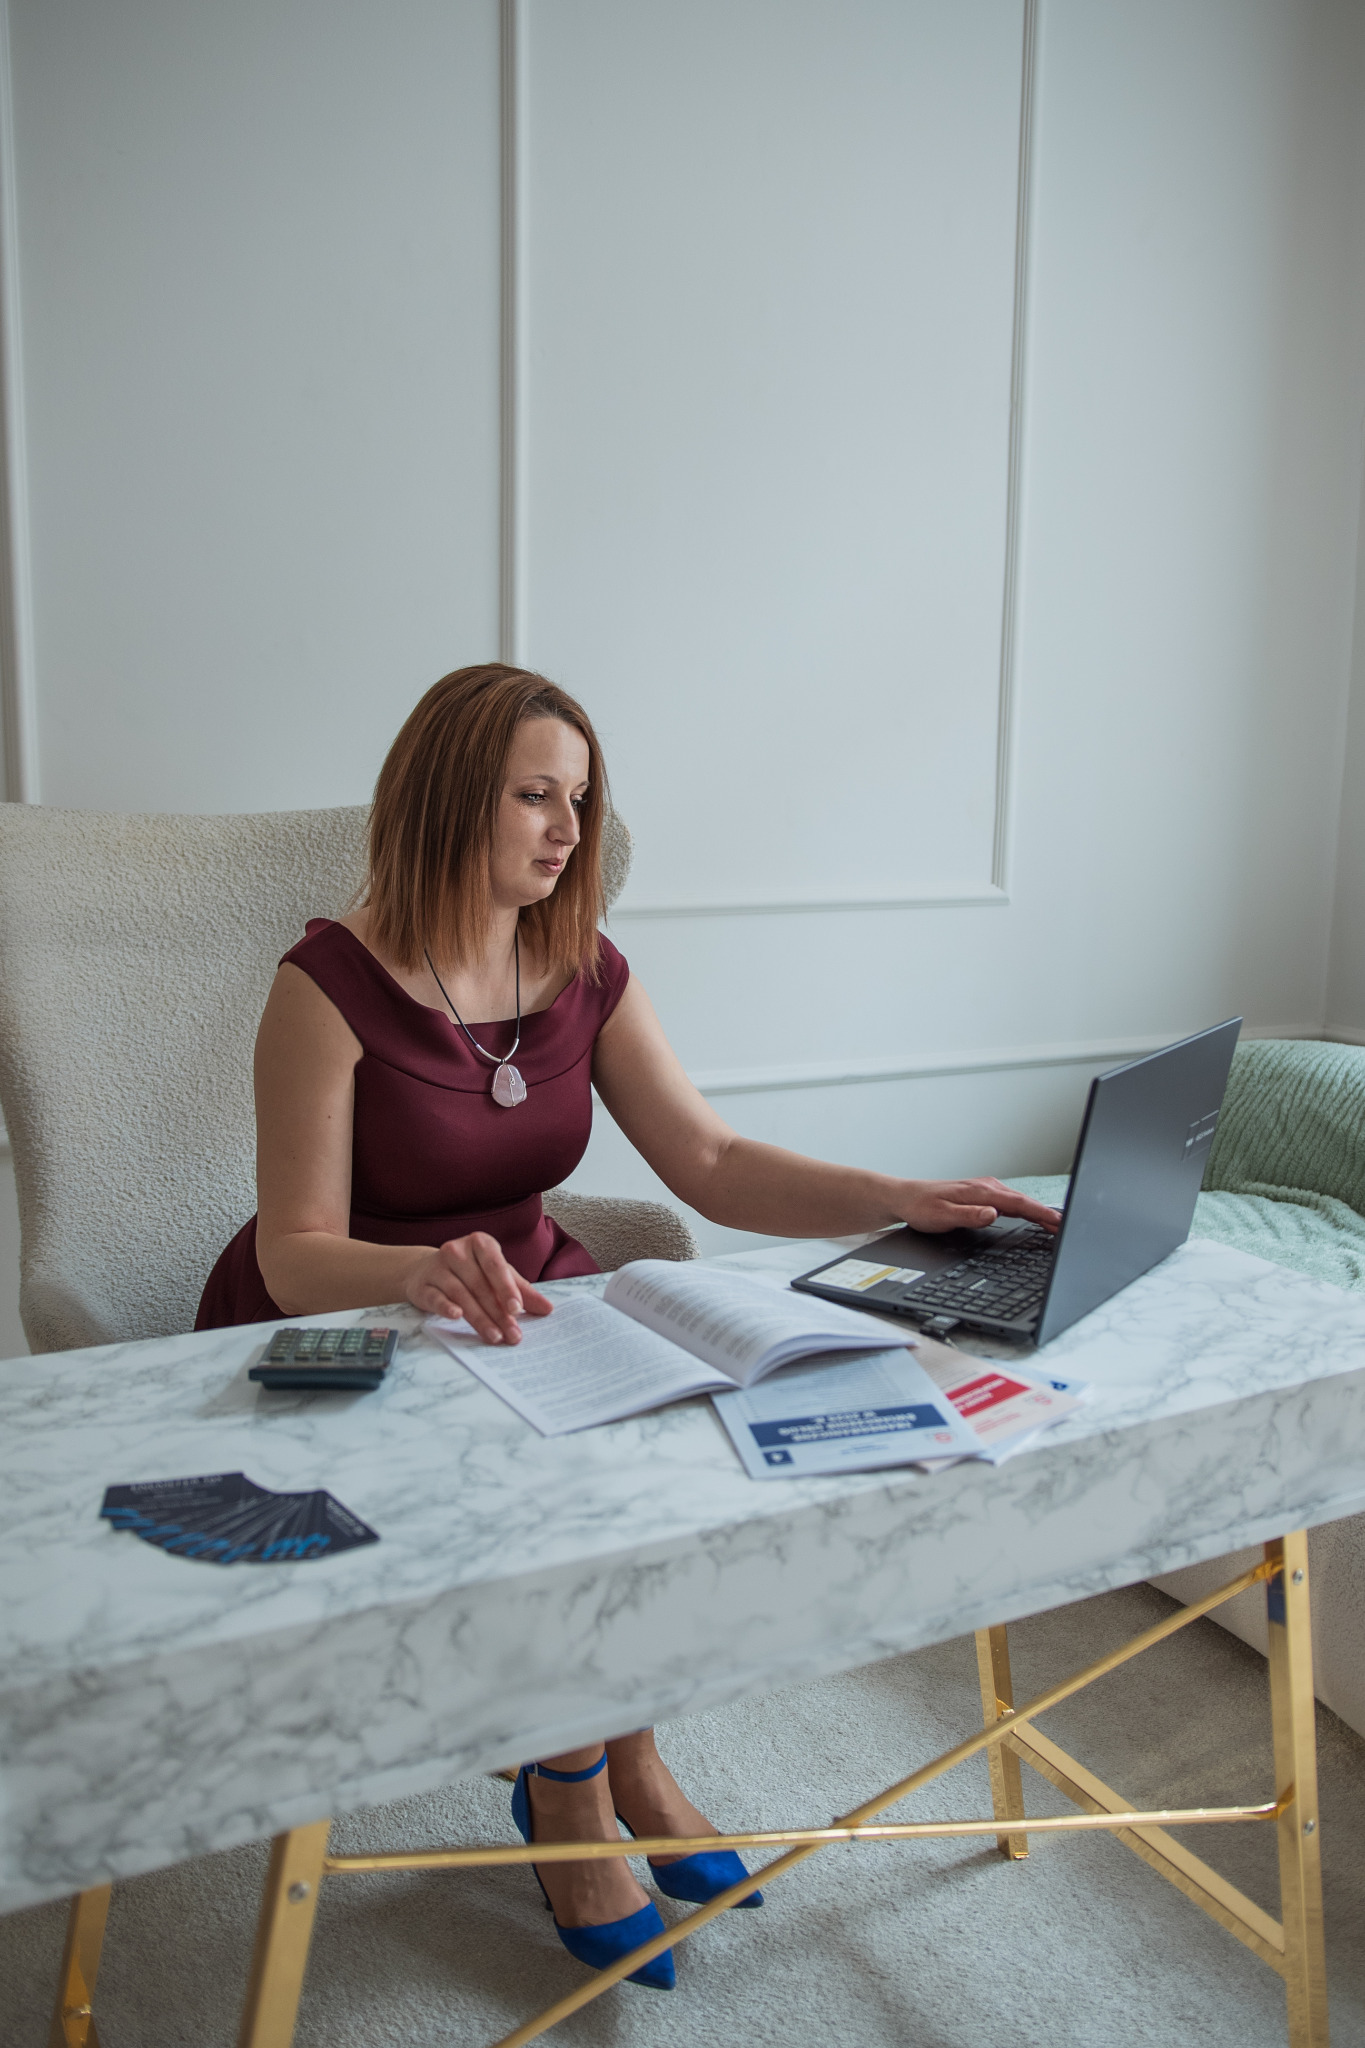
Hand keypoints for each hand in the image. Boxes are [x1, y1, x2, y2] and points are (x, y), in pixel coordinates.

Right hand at [404, 1232, 553, 1343]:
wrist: (425, 1270)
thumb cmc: (470, 1271)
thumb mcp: (496, 1275)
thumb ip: (521, 1290)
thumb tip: (548, 1309)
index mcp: (480, 1243)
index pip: (496, 1266)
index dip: (506, 1288)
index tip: (517, 1309)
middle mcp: (457, 1251)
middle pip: (480, 1286)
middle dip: (498, 1313)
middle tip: (512, 1334)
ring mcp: (437, 1267)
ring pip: (461, 1295)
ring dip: (479, 1318)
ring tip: (495, 1337)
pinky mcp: (422, 1285)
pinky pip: (435, 1297)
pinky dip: (445, 1307)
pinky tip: (456, 1317)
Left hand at [895, 1178, 1061, 1234]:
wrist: (905, 1198)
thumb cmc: (921, 1207)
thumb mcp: (942, 1216)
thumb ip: (968, 1216)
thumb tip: (993, 1214)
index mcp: (980, 1192)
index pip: (1018, 1204)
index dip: (1041, 1214)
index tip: (1058, 1223)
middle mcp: (986, 1187)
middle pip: (1024, 1202)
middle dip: (1047, 1213)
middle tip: (1067, 1228)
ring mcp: (985, 1189)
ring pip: (1019, 1201)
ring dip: (1038, 1211)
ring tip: (1056, 1224)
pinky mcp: (982, 1194)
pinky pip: (1010, 1201)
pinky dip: (1026, 1209)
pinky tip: (1031, 1216)